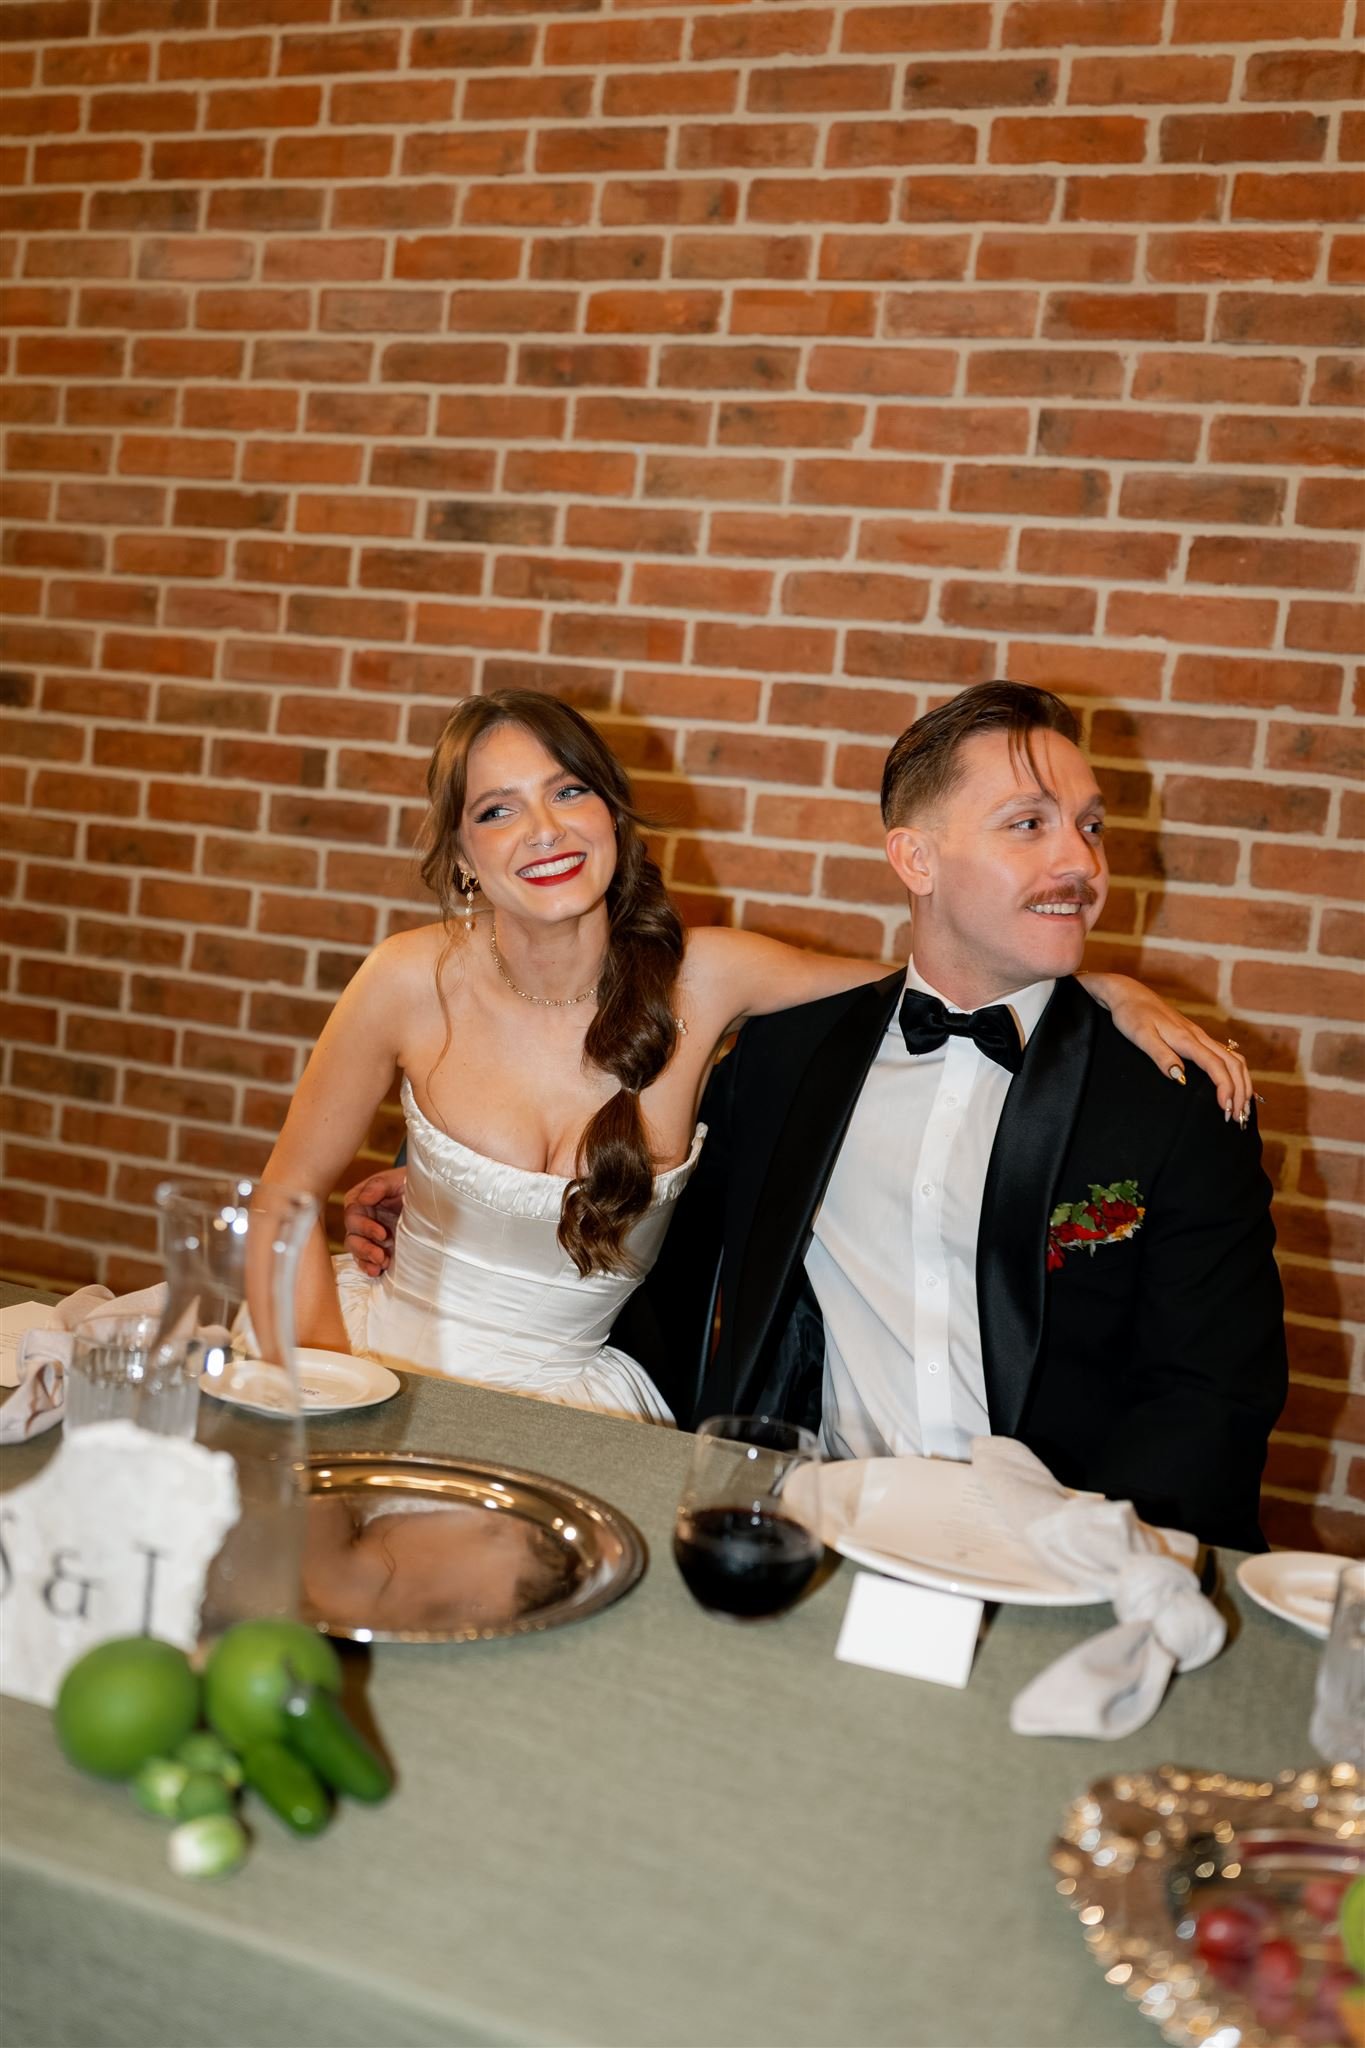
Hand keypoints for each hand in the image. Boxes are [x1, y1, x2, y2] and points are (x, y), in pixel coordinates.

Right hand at [342, 1167, 406, 1276]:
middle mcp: (361, 1219)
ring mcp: (368, 1235)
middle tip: (380, 1255)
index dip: (364, 1227)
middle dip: (364, 1248)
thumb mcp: (396, 1180)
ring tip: (382, 1264)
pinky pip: (365, 1261)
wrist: (429, 1196)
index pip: (352, 1215)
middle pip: (352, 1236)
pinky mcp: (377, 1247)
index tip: (382, 1234)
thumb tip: (363, 1199)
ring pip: (356, 1250)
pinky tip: (377, 1272)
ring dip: (366, 1259)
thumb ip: (379, 1186)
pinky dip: (368, 1267)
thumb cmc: (409, 1184)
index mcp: (360, 1201)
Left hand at [1079, 974, 1252, 1123]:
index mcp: (1187, 1039)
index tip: (1226, 1109)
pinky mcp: (1196, 1037)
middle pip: (1233, 1064)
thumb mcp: (1141, 1037)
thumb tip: (1179, 1077)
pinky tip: (1234, 1085)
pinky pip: (1226, 1055)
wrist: (1129, 994)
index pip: (1216, 1066)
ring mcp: (1199, 1036)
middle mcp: (1199, 1037)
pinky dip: (1236, 1073)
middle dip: (1241, 1091)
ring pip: (1233, 1059)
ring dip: (1242, 1082)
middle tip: (1240, 1117)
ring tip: (1243, 1106)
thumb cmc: (1132, 1015)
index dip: (1225, 1088)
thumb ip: (1160, 1055)